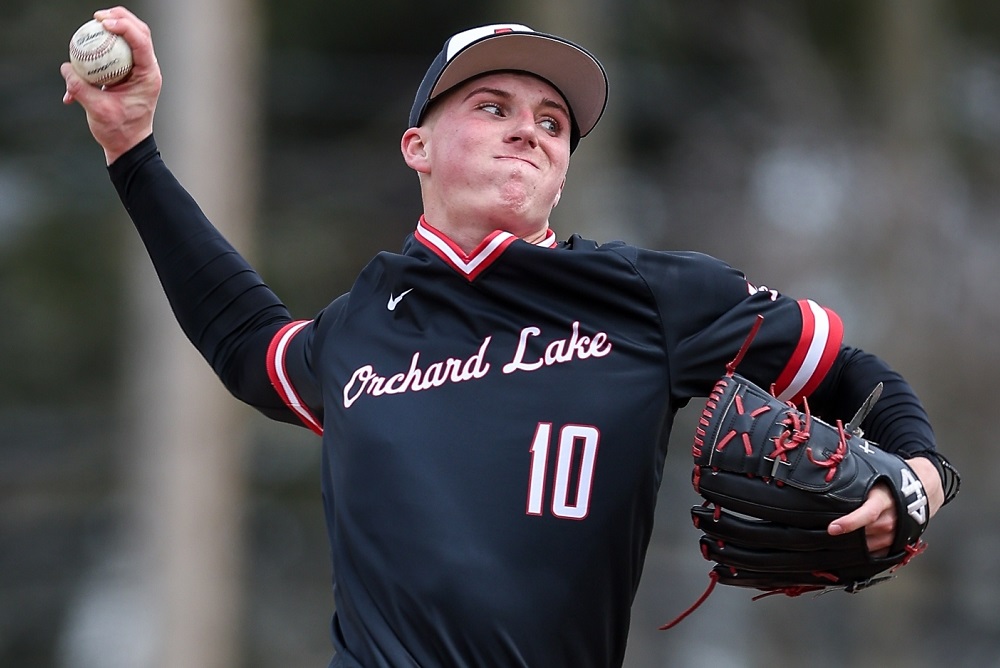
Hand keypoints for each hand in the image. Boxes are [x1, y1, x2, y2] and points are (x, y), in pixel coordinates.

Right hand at [60, 7, 161, 164]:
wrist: (127, 145)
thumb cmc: (119, 131)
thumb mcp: (98, 110)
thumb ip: (81, 88)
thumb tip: (66, 68)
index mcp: (148, 76)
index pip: (142, 42)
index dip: (124, 27)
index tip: (102, 23)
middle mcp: (146, 70)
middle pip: (139, 33)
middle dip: (120, 19)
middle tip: (98, 16)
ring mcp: (137, 71)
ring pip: (128, 40)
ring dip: (112, 29)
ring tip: (94, 23)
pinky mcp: (126, 74)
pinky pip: (114, 53)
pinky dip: (102, 47)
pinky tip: (86, 48)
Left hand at [828, 456, 942, 553]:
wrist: (922, 488)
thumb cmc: (893, 481)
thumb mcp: (876, 475)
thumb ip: (856, 479)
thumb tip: (831, 474)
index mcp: (884, 500)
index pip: (867, 514)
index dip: (849, 522)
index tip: (833, 528)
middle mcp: (893, 518)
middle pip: (867, 532)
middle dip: (847, 536)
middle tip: (826, 536)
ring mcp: (898, 532)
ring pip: (873, 545)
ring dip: (855, 546)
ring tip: (837, 543)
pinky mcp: (900, 542)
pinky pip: (881, 553)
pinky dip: (868, 554)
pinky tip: (854, 551)